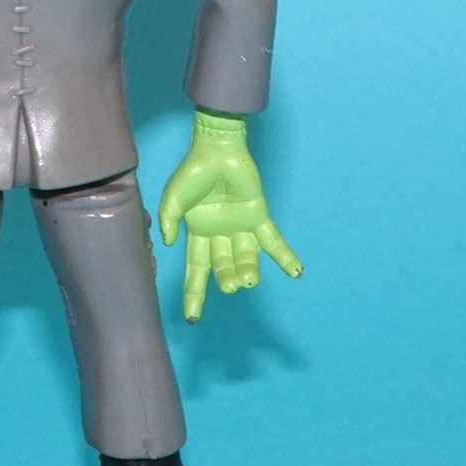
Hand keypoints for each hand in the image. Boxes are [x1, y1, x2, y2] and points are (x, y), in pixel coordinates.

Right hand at [157, 109, 301, 322]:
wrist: (216, 148)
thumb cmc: (192, 170)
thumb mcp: (173, 197)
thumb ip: (169, 219)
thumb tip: (171, 243)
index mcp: (198, 233)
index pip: (195, 270)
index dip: (193, 293)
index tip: (192, 317)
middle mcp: (219, 235)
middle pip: (222, 266)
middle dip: (225, 279)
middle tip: (230, 287)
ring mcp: (240, 227)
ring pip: (246, 258)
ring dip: (248, 272)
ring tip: (248, 281)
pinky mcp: (258, 216)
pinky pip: (273, 240)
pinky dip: (285, 257)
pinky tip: (296, 272)